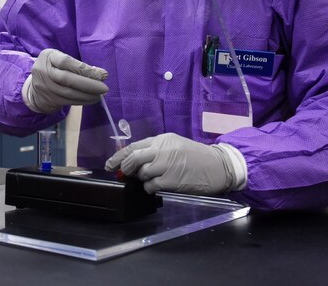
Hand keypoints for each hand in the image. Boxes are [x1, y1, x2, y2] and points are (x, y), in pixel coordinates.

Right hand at [22, 48, 108, 113]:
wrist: (35, 87)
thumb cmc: (54, 68)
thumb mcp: (60, 59)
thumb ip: (79, 65)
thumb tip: (102, 74)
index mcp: (48, 57)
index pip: (66, 62)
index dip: (83, 68)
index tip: (100, 74)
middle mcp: (44, 71)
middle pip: (67, 79)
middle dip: (88, 84)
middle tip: (104, 88)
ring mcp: (45, 87)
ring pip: (68, 93)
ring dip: (87, 95)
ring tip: (100, 95)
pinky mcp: (49, 99)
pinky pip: (68, 101)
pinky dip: (82, 101)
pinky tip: (92, 99)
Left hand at [105, 133, 235, 194]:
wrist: (217, 166)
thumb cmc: (195, 156)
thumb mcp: (174, 145)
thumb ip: (155, 150)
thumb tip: (134, 160)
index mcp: (161, 140)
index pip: (133, 146)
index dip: (118, 156)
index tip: (110, 164)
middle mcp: (161, 150)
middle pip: (132, 158)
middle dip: (124, 168)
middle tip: (123, 174)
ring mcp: (165, 165)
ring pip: (141, 173)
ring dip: (142, 178)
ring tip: (154, 178)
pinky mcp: (170, 180)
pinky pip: (150, 186)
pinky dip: (150, 187)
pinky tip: (159, 185)